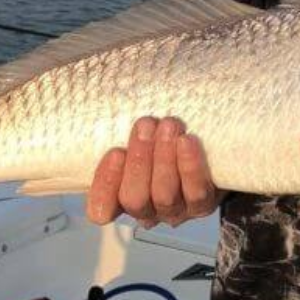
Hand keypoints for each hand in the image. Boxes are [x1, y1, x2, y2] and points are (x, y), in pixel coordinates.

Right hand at [86, 116, 221, 228]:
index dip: (105, 184)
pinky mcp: (202, 205)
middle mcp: (146, 210)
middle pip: (134, 199)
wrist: (211, 146)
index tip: (116, 151)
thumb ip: (118, 127)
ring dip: (164, 159)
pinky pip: (196, 193)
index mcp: (120, 196)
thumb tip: (88, 88)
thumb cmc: (161, 135)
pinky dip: (190, 167)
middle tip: (146, 124)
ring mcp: (175, 211)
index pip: (101, 208)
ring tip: (169, 125)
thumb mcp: (138, 132)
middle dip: (139, 160)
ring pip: (164, 196)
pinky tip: (187, 141)